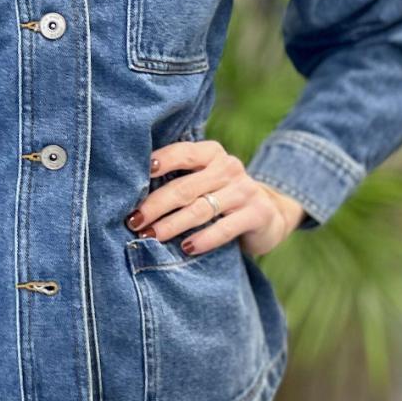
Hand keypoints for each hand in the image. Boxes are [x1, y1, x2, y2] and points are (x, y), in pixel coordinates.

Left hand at [124, 139, 306, 258]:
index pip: (182, 153)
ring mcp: (245, 191)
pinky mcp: (257, 214)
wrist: (269, 213)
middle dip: (156, 205)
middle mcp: (229, 168)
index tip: (137, 175)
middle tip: (134, 220)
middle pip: (185, 187)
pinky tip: (186, 248)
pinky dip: (203, 239)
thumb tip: (132, 192)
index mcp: (212, 153)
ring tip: (151, 236)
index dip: (160, 162)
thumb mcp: (205, 180)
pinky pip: (224, 228)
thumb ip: (180, 179)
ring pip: (200, 209)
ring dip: (172, 225)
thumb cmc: (221, 196)